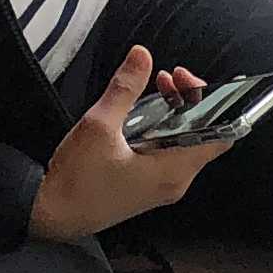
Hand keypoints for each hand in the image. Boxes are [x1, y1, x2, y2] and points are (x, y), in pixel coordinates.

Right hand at [29, 48, 234, 245]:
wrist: (52, 215)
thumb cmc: (77, 180)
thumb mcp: (99, 125)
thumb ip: (124, 89)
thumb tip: (142, 56)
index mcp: (173, 171)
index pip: (219, 138)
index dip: (215, 105)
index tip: (193, 81)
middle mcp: (174, 182)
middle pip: (201, 136)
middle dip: (190, 102)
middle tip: (170, 77)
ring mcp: (161, 186)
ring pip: (182, 143)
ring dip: (174, 114)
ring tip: (157, 88)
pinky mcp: (147, 186)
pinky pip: (166, 154)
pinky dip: (161, 130)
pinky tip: (143, 114)